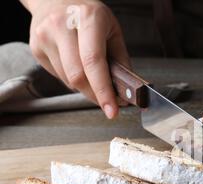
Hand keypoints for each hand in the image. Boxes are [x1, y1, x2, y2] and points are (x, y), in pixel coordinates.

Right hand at [23, 0, 128, 118]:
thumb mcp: (112, 31)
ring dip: (85, 87)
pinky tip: (76, 64)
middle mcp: (62, 25)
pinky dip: (72, 79)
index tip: (112, 110)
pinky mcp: (36, 47)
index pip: (94, 62)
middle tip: (109, 102)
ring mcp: (45, 36)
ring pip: (67, 80)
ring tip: (93, 75)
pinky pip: (58, 76)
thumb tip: (128, 92)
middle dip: (95, 95)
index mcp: (88, 18)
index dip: (103, 91)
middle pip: (78, 76)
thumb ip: (121, 62)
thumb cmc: (88, 15)